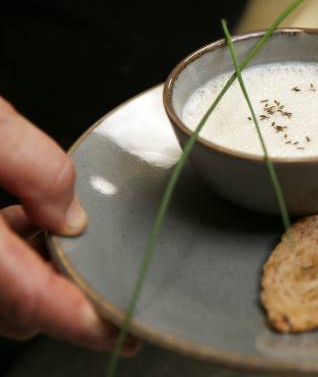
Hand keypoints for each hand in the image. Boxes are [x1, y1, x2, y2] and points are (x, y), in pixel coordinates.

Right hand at [0, 96, 138, 354]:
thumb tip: (72, 217)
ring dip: (35, 272)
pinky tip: (15, 219)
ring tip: (50, 223)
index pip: (31, 300)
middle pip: (17, 308)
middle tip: (96, 254)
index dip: (85, 321)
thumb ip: (30, 164)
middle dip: (64, 290)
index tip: (125, 332)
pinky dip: (9, 258)